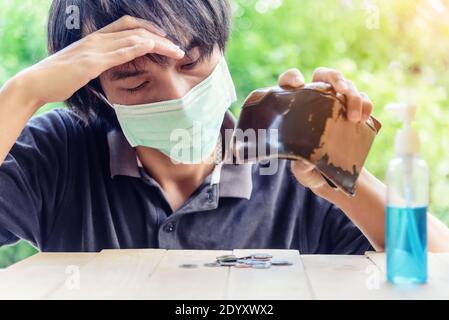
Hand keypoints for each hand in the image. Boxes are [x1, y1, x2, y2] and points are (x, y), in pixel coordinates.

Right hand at [13, 15, 184, 106]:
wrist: (36, 83)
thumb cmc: (58, 78)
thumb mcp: (82, 67)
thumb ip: (98, 63)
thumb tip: (111, 68)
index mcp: (95, 39)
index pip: (126, 25)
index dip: (148, 28)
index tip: (164, 37)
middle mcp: (97, 39)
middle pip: (135, 29)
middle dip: (160, 35)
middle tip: (178, 47)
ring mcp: (95, 49)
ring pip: (134, 38)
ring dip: (158, 43)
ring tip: (176, 51)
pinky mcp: (92, 62)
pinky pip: (122, 52)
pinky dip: (141, 48)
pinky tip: (155, 50)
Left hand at [278, 67, 373, 191]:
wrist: (332, 176)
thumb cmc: (309, 168)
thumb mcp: (302, 171)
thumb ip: (301, 167)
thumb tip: (305, 161)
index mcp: (295, 106)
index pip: (289, 81)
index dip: (292, 77)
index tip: (298, 84)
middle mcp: (316, 98)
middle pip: (324, 74)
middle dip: (334, 78)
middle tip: (341, 90)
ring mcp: (336, 102)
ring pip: (346, 85)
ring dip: (353, 96)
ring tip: (354, 118)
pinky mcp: (353, 110)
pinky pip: (363, 98)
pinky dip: (366, 104)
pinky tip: (365, 117)